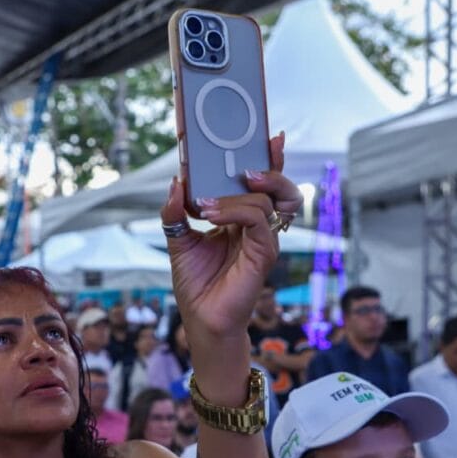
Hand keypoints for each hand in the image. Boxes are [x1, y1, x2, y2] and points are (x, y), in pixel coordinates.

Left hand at [162, 133, 301, 342]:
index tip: (268, 137)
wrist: (202, 321)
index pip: (262, 185)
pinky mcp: (263, 254)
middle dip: (271, 168)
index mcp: (243, 220)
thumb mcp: (179, 239)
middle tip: (247, 165)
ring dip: (246, 190)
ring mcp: (263, 240)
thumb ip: (176, 211)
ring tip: (217, 195)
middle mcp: (258, 228)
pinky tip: (211, 214)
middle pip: (280, 188)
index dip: (269, 160)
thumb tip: (175, 183)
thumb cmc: (196, 284)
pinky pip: (258, 220)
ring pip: (272, 200)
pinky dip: (235, 211)